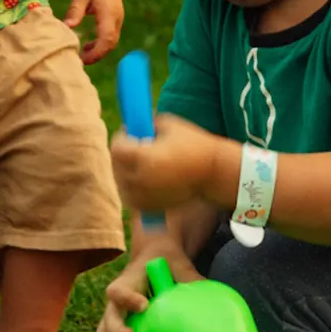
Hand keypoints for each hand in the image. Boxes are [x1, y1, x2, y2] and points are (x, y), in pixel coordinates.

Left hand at [64, 0, 122, 63]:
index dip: (96, 52)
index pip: (107, 39)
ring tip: (82, 55)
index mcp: (109, 13)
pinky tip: (87, 45)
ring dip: (99, 50)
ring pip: (112, 40)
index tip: (83, 59)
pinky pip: (110, 35)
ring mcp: (118, 18)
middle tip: (80, 61)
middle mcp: (117, 18)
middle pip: (111, 43)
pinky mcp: (115, 18)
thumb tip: (67, 28)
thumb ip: (75, 11)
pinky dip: (100, 43)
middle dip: (97, 55)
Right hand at [95, 235, 202, 331]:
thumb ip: (188, 277)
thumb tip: (209, 294)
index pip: (120, 291)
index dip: (129, 299)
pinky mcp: (121, 328)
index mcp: (127, 283)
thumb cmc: (166, 261)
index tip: (144, 306)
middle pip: (109, 317)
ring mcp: (117, 316)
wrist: (154, 258)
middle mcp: (117, 301)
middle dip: (117, 331)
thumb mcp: (177, 264)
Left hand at [111, 114, 227, 212]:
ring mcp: (145, 196)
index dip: (121, 138)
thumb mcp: (170, 125)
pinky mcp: (150, 207)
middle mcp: (142, 179)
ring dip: (125, 171)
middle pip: (117, 165)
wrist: (214, 174)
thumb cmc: (195, 145)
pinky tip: (142, 178)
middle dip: (122, 154)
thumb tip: (131, 124)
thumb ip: (147, 123)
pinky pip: (130, 197)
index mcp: (145, 157)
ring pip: (121, 182)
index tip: (128, 132)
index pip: (117, 148)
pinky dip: (132, 188)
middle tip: (132, 145)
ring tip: (139, 162)